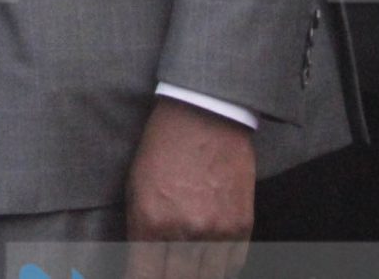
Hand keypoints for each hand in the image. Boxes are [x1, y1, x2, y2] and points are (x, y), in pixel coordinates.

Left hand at [124, 98, 254, 278]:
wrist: (205, 115)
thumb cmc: (164, 147)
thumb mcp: (136, 186)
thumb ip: (139, 231)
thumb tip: (141, 266)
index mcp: (152, 220)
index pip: (144, 277)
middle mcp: (185, 230)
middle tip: (163, 275)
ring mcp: (217, 230)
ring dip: (196, 277)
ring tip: (187, 270)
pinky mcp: (242, 225)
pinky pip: (233, 265)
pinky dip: (221, 269)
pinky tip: (210, 264)